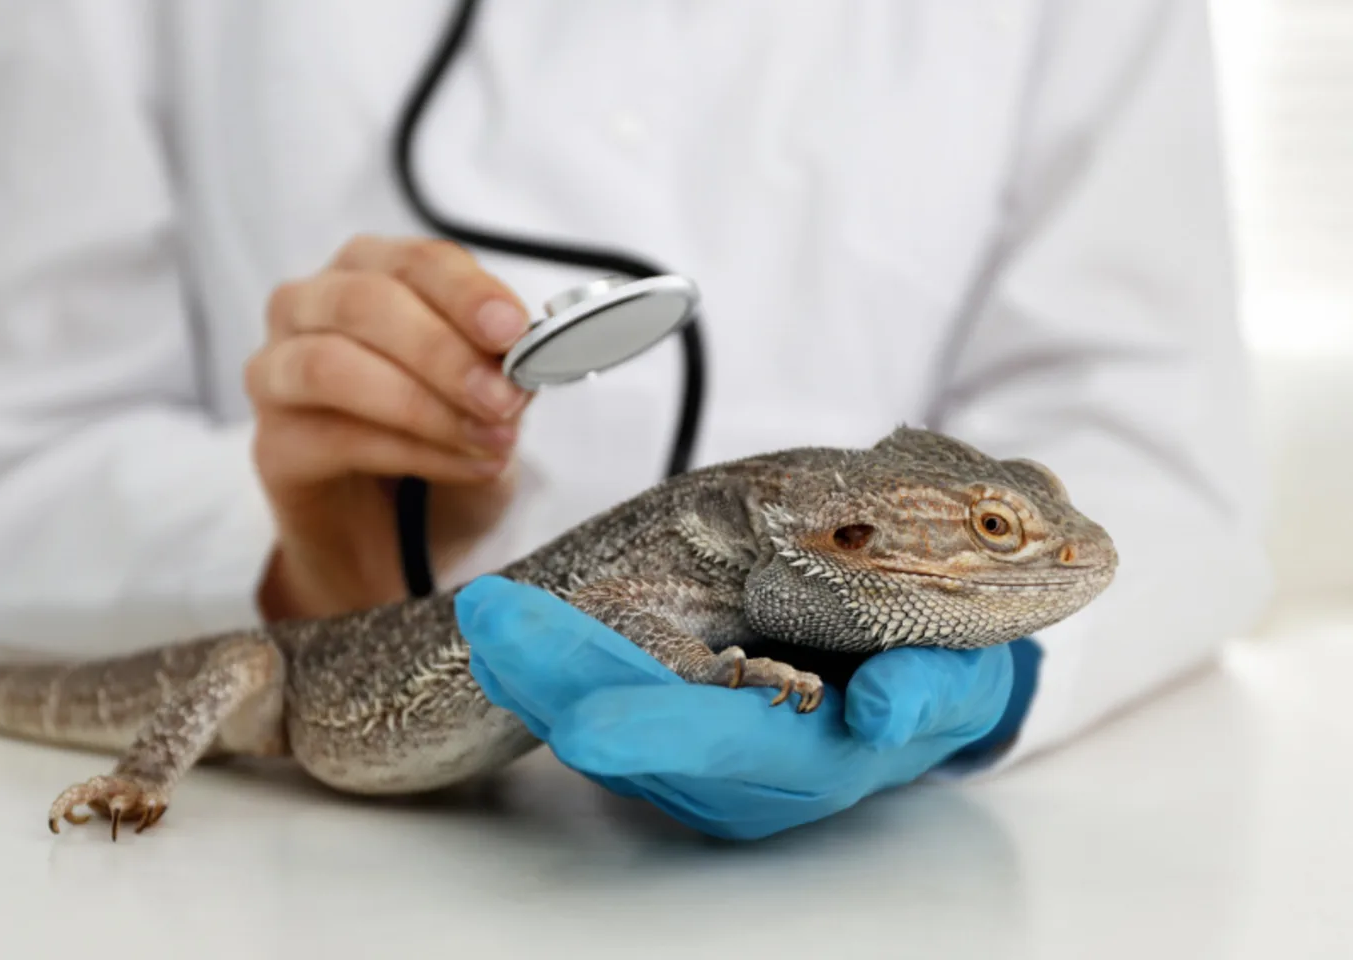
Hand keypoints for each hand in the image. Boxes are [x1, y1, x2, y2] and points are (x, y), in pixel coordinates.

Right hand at [247, 235, 533, 618]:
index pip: (416, 262)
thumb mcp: (485, 396)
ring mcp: (277, 373)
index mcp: (368, 272)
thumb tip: (525, 358)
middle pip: (365, 302)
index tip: (513, 330)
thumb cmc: (434, 440)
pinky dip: (411, 452)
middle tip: (503, 398)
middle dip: (443, 351)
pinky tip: (465, 467)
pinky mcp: (273, 444)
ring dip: (422, 404)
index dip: (467, 292)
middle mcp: (309, 307)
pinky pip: (334, 436)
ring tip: (491, 440)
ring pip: (332, 365)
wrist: (388, 534)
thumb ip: (499, 368)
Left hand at [454, 575, 1034, 840]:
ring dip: (536, 675)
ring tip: (486, 617)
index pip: (726, 745)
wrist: (918, 693)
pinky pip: (595, 708)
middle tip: (494, 623)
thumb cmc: (937, 676)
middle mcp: (744, 779)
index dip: (656, 732)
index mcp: (817, 760)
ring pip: (602, 725)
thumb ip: (931, 692)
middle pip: (639, 735)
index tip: (582, 723)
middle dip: (559, 680)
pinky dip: (545, 675)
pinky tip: (501, 640)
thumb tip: (881, 709)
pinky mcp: (669, 742)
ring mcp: (698, 767)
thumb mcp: (961, 679)